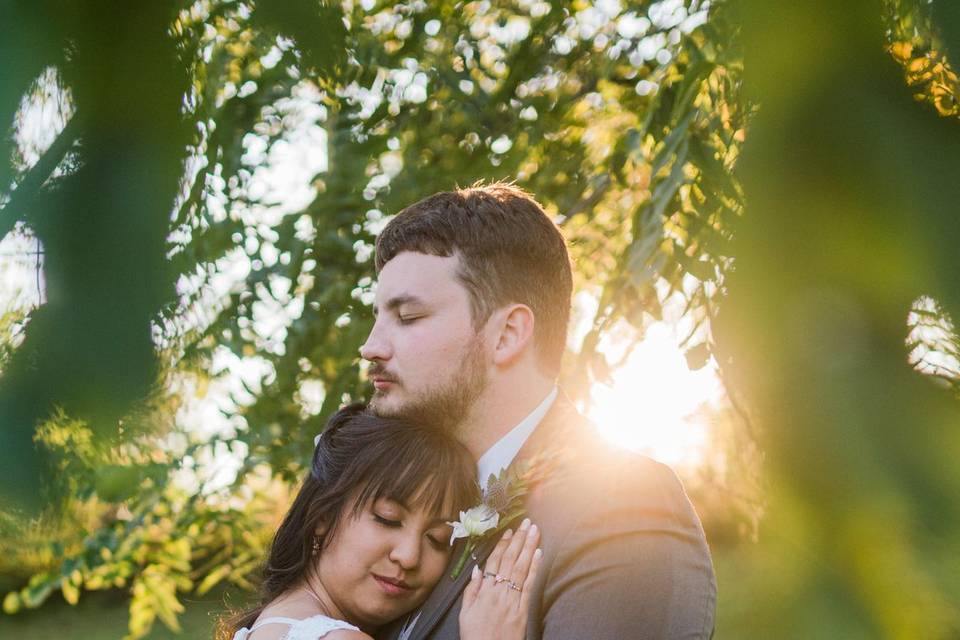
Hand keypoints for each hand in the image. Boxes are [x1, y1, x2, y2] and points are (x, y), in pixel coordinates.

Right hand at [459, 518, 541, 639]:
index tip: (508, 530)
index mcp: (484, 591)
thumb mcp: (465, 613)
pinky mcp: (523, 610)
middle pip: (511, 560)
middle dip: (519, 540)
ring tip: (534, 532)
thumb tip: (478, 568)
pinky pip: (529, 585)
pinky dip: (535, 568)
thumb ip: (471, 589)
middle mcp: (499, 591)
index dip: (502, 544)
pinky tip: (539, 555)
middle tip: (526, 523)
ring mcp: (513, 599)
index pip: (495, 561)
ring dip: (529, 548)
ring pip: (522, 568)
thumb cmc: (475, 635)